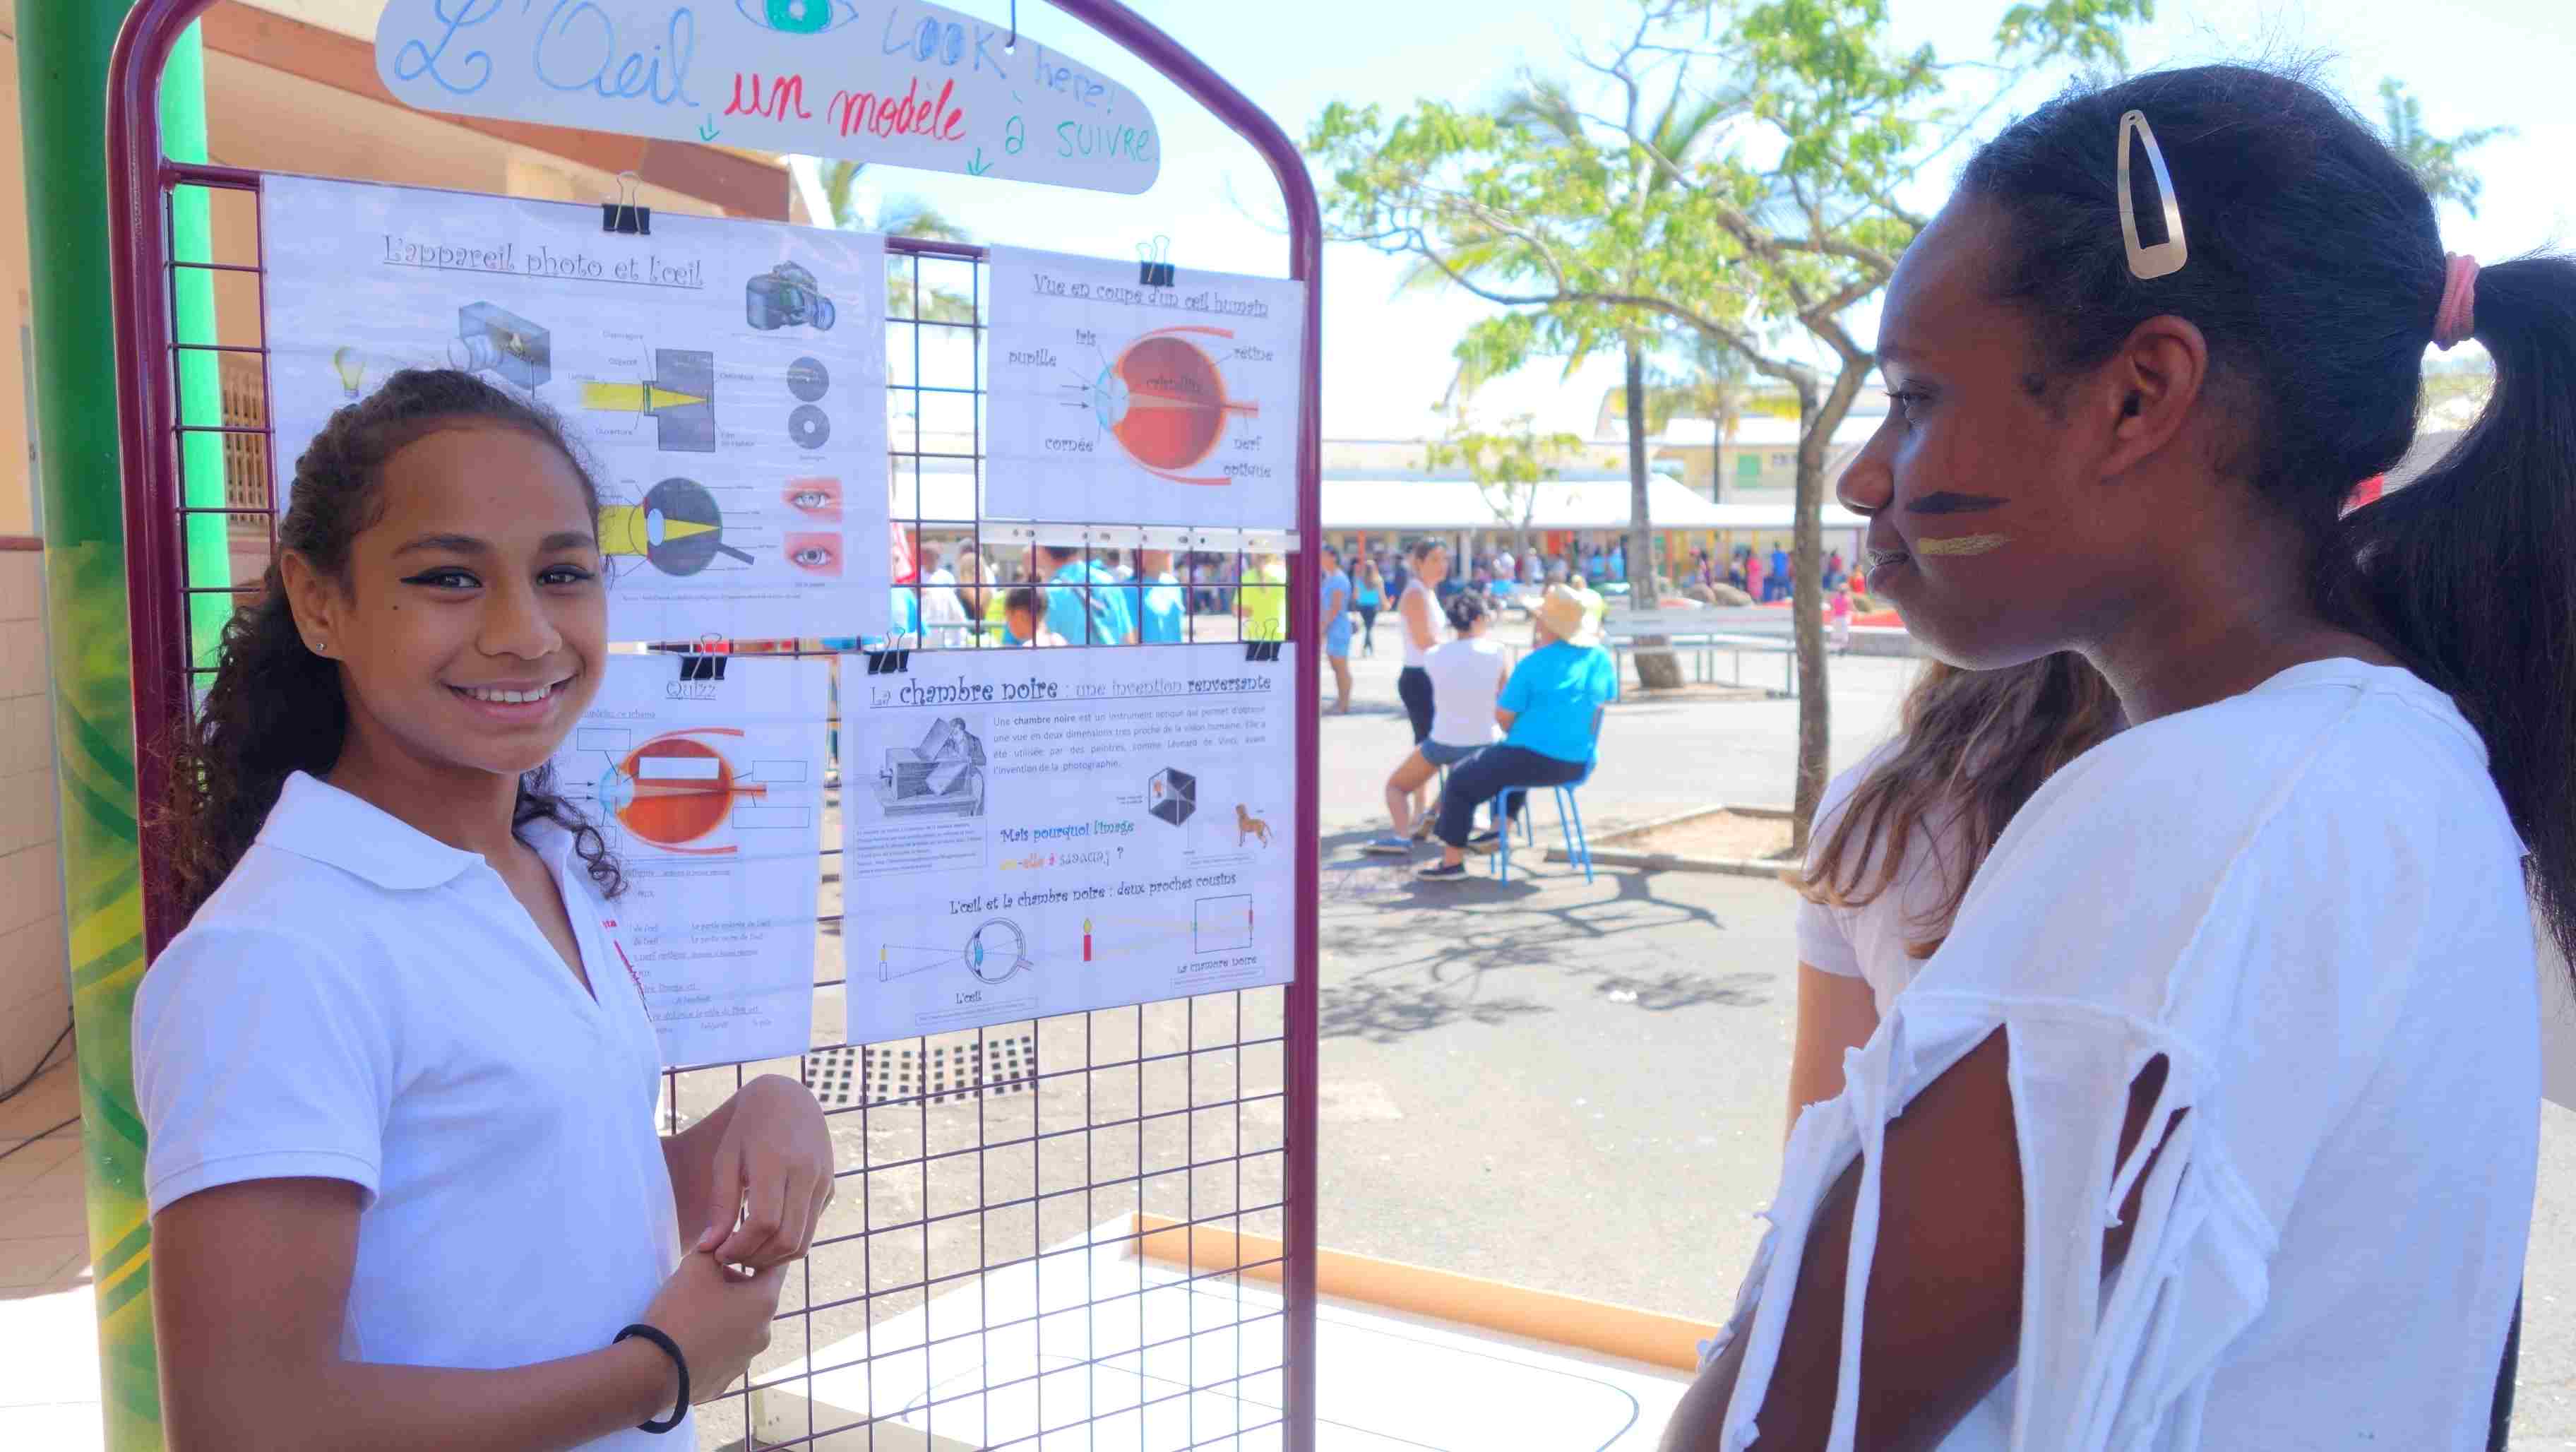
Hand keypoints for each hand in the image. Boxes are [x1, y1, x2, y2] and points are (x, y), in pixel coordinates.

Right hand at [638, 1251, 786, 1406]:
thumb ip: (714, 1247)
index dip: (756, 1253)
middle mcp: (763, 1334)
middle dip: (733, 1284)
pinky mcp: (724, 1380)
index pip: (775, 1268)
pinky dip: (711, 1341)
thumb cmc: (681, 1312)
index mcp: (764, 1303)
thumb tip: (722, 1243)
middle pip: (755, 1298)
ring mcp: (745, 1360)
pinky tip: (687, 1336)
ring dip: (723, 1313)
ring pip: (739, 1326)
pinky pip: (723, 1352)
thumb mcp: (696, 1267)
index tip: (736, 1249)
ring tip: (693, 1309)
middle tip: (705, 1278)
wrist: (654, 1370)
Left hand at [696, 1074, 835, 1267]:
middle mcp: (807, 1172)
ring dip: (773, 1258)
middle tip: (730, 1258)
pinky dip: (787, 1242)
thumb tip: (709, 1248)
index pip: (764, 1221)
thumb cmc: (747, 1129)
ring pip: (803, 1241)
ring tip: (746, 1253)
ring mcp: (824, 1181)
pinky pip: (810, 1228)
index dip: (739, 1247)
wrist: (789, 1100)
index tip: (717, 1253)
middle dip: (755, 1258)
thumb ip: (721, 1205)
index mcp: (776, 1161)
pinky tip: (764, 1236)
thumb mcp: (726, 1159)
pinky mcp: (830, 1189)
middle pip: (787, 1238)